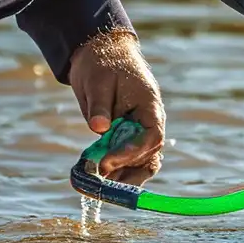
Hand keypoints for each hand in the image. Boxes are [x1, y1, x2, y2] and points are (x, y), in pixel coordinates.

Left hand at [68, 30, 165, 184]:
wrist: (100, 53)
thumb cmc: (103, 63)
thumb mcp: (98, 81)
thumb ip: (100, 106)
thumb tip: (98, 129)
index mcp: (150, 108)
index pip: (151, 138)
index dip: (131, 153)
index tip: (107, 163)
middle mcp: (148, 124)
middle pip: (149, 157)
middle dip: (129, 175)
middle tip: (105, 187)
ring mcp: (136, 132)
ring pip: (139, 163)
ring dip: (122, 178)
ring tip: (97, 189)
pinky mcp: (122, 136)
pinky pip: (124, 159)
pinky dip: (112, 170)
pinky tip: (93, 177)